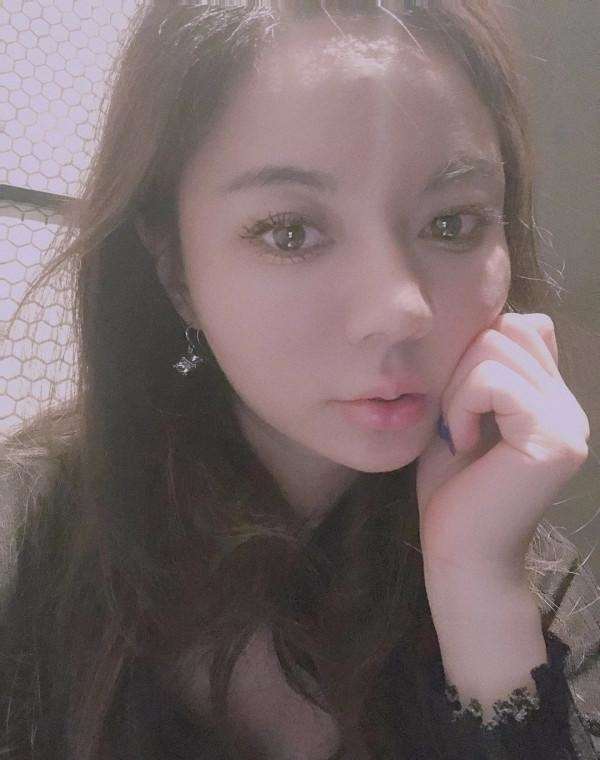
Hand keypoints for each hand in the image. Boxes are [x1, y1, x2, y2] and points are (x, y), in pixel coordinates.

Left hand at [416, 312, 589, 586]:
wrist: (459, 554)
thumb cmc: (452, 491)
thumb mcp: (462, 417)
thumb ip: (480, 374)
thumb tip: (488, 324)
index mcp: (550, 401)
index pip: (524, 327)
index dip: (478, 351)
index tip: (459, 402)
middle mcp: (567, 407)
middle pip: (507, 328)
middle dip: (462, 367)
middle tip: (454, 420)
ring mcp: (566, 422)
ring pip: (497, 345)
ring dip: (459, 388)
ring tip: (458, 434)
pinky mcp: (551, 439)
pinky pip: (494, 380)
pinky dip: (462, 405)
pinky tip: (460, 443)